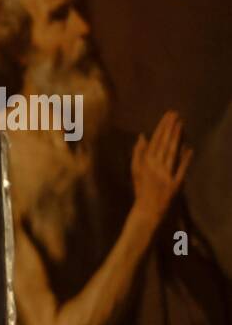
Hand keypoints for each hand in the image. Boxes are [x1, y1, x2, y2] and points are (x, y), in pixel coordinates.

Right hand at [131, 111, 192, 229]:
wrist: (147, 210)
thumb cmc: (141, 190)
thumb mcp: (135, 171)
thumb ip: (138, 153)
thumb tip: (141, 136)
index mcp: (145, 163)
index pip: (155, 141)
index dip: (162, 127)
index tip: (167, 116)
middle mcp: (155, 167)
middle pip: (164, 144)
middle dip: (170, 128)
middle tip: (175, 114)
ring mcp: (166, 175)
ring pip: (171, 153)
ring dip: (176, 138)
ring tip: (181, 124)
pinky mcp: (175, 184)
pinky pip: (181, 169)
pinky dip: (185, 158)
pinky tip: (189, 148)